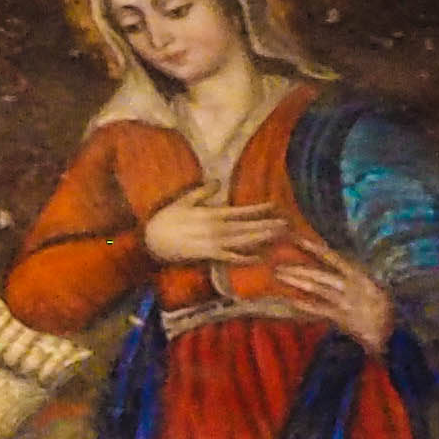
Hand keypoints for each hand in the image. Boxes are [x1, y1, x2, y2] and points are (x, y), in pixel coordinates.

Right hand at [138, 187, 285, 265]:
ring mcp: (213, 244)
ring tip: (277, 236)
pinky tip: (260, 257)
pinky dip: (245, 258)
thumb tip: (217, 181)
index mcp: (210, 214)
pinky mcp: (208, 256)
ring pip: (242, 241)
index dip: (257, 209)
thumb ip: (202, 192)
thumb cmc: (166, 219)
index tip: (274, 206)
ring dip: (261, 239)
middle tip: (286, 224)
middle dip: (266, 225)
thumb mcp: (183, 201)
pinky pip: (230, 257)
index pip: (239, 211)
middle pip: (246, 227)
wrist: (152, 241)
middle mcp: (215, 229)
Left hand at [274, 249, 393, 349]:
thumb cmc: (382, 310)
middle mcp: (352, 286)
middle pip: (320, 274)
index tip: (300, 239)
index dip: (317, 248)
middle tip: (278, 263)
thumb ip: (355, 276)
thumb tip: (339, 262)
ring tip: (279, 275)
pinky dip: (304, 305)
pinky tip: (290, 300)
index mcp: (360, 275)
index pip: (335, 258)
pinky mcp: (342, 317)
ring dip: (297, 281)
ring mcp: (346, 301)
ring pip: (317, 288)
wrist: (392, 334)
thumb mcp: (374, 288)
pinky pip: (319, 309)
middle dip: (298, 268)